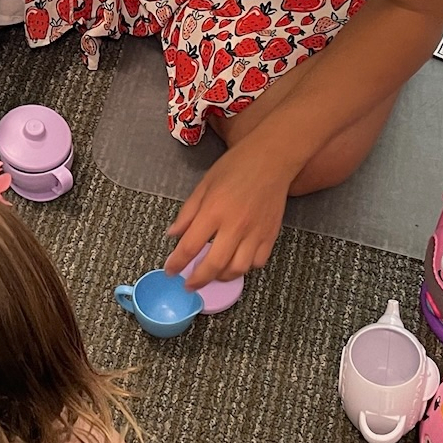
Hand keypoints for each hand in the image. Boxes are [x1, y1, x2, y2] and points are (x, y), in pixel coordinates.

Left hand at [164, 136, 300, 289]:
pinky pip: (257, 262)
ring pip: (237, 269)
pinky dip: (245, 267)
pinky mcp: (270, 234)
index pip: (190, 246)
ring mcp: (255, 232)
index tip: (170, 270)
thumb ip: (187, 213)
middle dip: (197, 280)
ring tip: (212, 274)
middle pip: (213, 265)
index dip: (176, 263)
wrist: (272, 158)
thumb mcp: (203, 185)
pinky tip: (236, 261)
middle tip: (188, 284)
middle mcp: (235, 226)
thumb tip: (173, 235)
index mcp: (213, 211)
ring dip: (221, 277)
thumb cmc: (236, 166)